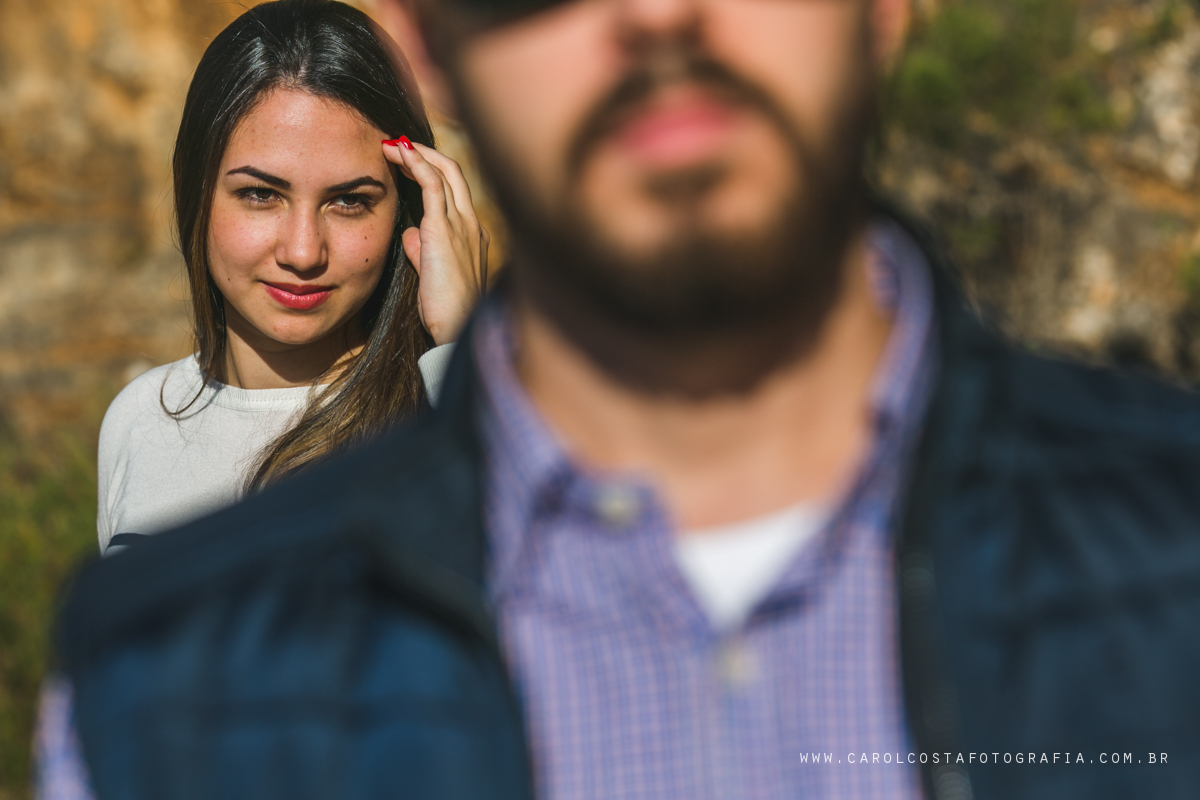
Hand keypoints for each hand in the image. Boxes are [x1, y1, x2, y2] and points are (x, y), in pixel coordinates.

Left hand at [383, 137, 488, 345]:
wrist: (456, 330)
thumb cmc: (445, 311)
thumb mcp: (431, 275)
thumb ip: (422, 250)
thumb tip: (409, 234)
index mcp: (471, 234)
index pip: (454, 191)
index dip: (431, 171)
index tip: (407, 162)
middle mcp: (471, 224)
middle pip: (454, 172)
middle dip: (425, 153)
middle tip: (396, 143)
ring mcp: (462, 224)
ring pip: (445, 171)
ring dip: (417, 152)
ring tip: (391, 143)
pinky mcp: (445, 230)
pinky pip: (432, 184)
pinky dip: (416, 163)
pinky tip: (398, 151)